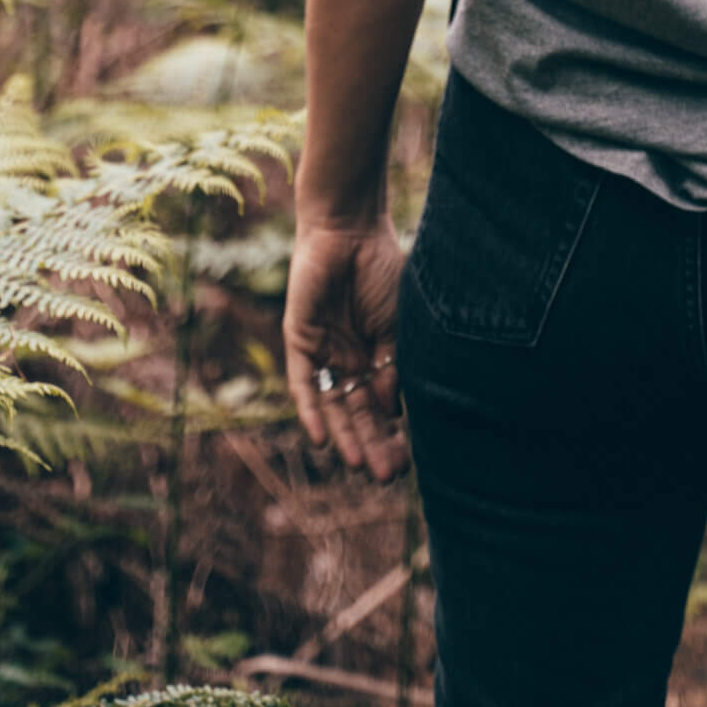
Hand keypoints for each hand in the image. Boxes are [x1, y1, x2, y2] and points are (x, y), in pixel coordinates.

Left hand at [283, 213, 407, 481]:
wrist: (351, 229)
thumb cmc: (380, 268)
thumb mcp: (397, 325)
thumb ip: (392, 368)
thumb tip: (391, 414)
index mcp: (373, 354)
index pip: (380, 406)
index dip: (391, 435)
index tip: (407, 464)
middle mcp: (346, 358)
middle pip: (357, 412)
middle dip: (372, 444)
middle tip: (388, 477)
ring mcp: (322, 351)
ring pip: (331, 406)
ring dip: (344, 437)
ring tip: (360, 466)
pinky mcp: (298, 340)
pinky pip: (301, 383)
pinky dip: (310, 412)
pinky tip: (322, 440)